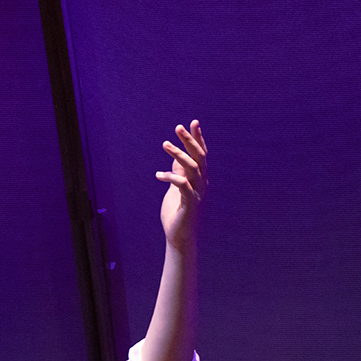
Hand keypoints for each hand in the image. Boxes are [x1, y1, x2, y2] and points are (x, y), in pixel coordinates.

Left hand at [156, 120, 207, 248]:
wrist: (179, 237)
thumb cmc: (177, 213)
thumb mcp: (176, 189)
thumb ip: (179, 173)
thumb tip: (176, 159)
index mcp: (200, 179)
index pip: (201, 155)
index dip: (198, 138)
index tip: (194, 122)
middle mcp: (202, 184)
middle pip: (200, 157)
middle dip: (190, 141)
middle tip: (178, 127)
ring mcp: (198, 194)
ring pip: (192, 168)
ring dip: (179, 154)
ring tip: (165, 144)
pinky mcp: (190, 204)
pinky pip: (183, 185)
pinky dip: (171, 177)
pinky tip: (158, 175)